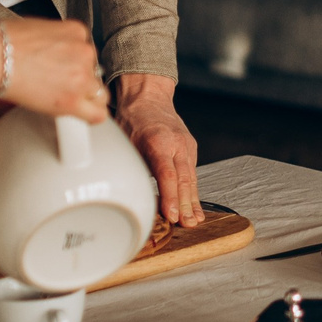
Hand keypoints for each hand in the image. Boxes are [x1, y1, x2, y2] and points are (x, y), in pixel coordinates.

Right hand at [0, 8, 106, 122]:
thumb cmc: (4, 43)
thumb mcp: (39, 29)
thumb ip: (56, 42)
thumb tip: (55, 54)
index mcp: (77, 31)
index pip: (88, 53)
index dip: (76, 65)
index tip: (66, 72)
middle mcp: (85, 52)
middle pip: (94, 73)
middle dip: (80, 81)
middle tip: (58, 87)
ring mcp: (82, 76)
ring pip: (97, 94)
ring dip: (82, 98)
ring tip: (59, 99)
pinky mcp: (73, 99)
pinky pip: (97, 114)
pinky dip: (90, 117)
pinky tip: (79, 117)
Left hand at [113, 73, 200, 225]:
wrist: (149, 98)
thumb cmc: (134, 119)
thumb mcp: (127, 142)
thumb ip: (134, 166)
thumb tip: (132, 194)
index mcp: (159, 141)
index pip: (167, 174)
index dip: (170, 197)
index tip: (172, 215)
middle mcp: (177, 143)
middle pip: (184, 179)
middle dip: (186, 205)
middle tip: (187, 224)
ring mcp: (187, 145)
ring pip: (191, 178)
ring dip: (193, 202)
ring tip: (195, 220)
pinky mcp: (190, 149)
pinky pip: (192, 173)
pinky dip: (193, 191)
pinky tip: (194, 207)